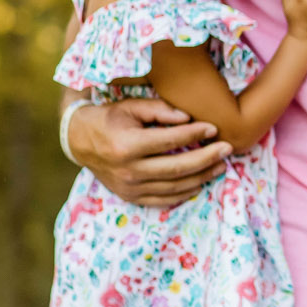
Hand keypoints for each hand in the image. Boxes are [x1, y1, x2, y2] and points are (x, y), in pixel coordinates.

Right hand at [68, 97, 229, 206]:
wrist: (79, 141)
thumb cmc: (109, 119)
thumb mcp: (131, 107)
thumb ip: (159, 110)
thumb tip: (188, 119)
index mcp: (127, 144)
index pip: (169, 141)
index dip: (194, 135)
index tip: (213, 128)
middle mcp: (128, 170)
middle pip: (177, 168)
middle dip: (206, 159)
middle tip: (227, 149)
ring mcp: (129, 187)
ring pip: (174, 187)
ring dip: (201, 177)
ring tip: (220, 166)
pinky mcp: (130, 197)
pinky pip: (163, 200)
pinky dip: (184, 192)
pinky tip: (200, 182)